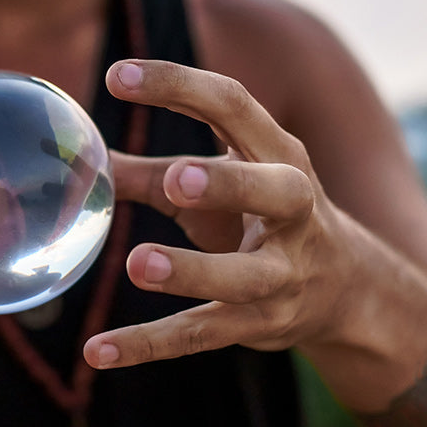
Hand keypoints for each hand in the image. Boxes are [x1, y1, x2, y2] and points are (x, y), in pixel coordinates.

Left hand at [84, 59, 354, 368]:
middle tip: (176, 177)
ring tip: (138, 264)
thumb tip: (77, 158)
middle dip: (227, 183)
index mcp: (277, 154)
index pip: (233, 105)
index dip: (179, 86)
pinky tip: (97, 351)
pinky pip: (203, 334)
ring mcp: (283, 273)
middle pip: (273, 190)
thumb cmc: (264, 216)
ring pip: (243, 276)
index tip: (119, 74)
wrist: (348, 289)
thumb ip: (150, 171)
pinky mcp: (261, 323)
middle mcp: (293, 209)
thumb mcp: (217, 182)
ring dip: (193, 271)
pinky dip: (149, 344)